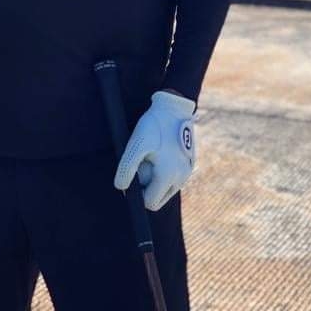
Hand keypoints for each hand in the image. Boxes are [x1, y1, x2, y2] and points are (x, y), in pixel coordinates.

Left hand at [114, 90, 196, 211]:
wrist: (173, 108)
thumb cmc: (153, 126)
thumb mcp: (136, 145)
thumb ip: (127, 168)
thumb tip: (121, 187)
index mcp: (168, 176)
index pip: (150, 203)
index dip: (138, 194)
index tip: (132, 176)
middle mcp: (181, 178)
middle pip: (158, 198)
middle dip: (147, 186)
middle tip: (142, 163)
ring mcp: (186, 172)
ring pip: (165, 189)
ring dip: (155, 179)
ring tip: (150, 156)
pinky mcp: (189, 165)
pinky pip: (172, 178)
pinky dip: (163, 171)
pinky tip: (158, 152)